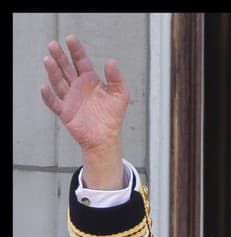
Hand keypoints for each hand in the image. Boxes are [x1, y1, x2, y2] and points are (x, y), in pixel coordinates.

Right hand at [39, 35, 128, 185]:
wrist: (106, 137)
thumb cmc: (113, 116)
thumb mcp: (120, 95)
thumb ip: (116, 78)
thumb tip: (111, 61)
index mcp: (90, 80)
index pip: (81, 61)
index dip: (76, 50)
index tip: (70, 39)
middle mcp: (78, 87)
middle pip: (66, 68)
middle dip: (60, 56)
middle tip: (53, 44)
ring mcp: (70, 98)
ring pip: (59, 82)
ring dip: (53, 72)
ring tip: (48, 60)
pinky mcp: (65, 112)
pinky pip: (54, 103)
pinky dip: (48, 96)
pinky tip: (44, 87)